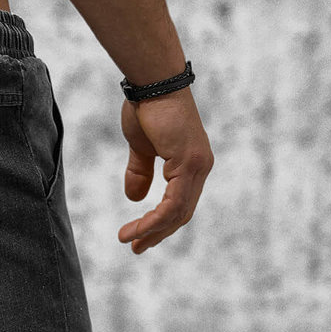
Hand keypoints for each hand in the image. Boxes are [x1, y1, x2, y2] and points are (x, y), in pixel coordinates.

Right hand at [117, 88, 213, 253]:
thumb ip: (140, 173)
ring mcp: (198, 165)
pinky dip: (153, 220)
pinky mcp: (189, 163)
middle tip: (135, 249)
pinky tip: (136, 228)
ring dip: (151, 231)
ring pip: (177, 213)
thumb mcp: (140, 148)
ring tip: (129, 241)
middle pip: (182, 214)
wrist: (151, 82)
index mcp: (192, 164)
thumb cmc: (146, 107)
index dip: (160, 224)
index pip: (180, 204)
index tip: (138, 238)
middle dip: (157, 234)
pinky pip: (172, 204)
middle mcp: (201, 166)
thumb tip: (134, 198)